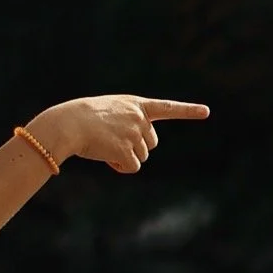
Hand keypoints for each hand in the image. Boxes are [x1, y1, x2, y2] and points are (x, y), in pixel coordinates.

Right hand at [26, 96, 209, 174]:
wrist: (66, 124)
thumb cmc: (80, 118)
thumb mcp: (107, 112)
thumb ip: (126, 123)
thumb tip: (134, 156)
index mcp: (135, 104)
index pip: (167, 107)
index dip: (188, 110)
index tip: (206, 111)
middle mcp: (139, 118)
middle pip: (152, 143)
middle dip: (137, 147)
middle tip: (113, 141)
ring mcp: (134, 134)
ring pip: (141, 157)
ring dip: (125, 157)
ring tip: (104, 146)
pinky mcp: (127, 150)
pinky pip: (131, 167)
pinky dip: (119, 167)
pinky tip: (106, 157)